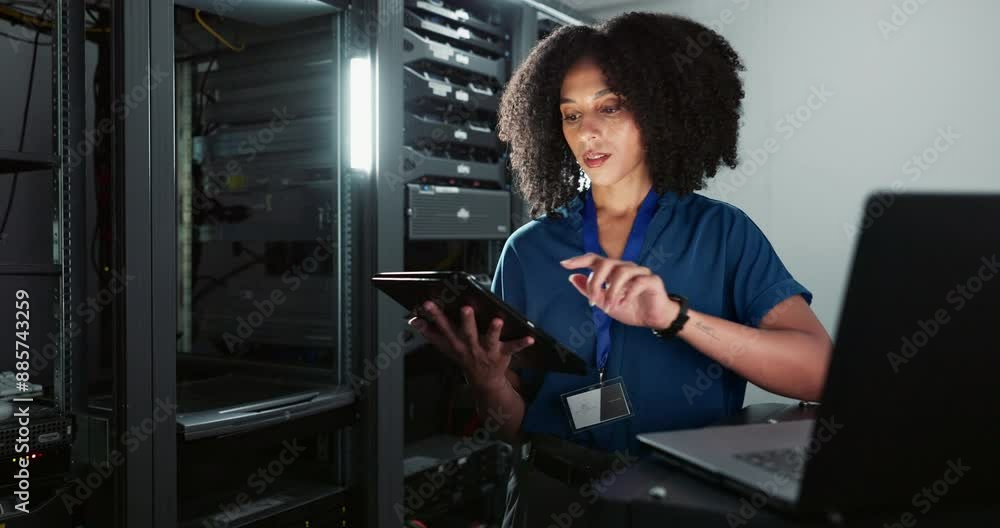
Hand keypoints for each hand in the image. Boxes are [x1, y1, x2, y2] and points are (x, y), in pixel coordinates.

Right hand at [407, 301, 534, 390]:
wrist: (483, 381)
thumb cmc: (464, 357)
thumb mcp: (445, 347)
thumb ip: (429, 333)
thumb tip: (412, 320)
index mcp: (455, 343)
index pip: (442, 327)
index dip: (434, 315)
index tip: (427, 303)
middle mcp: (470, 347)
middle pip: (466, 332)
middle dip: (466, 321)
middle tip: (466, 308)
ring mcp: (486, 351)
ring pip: (489, 339)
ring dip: (493, 331)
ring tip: (498, 320)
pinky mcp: (502, 354)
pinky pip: (513, 348)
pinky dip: (522, 343)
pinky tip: (531, 338)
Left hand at [561, 253, 678, 328]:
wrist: (653, 318)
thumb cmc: (630, 308)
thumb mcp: (604, 302)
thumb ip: (589, 290)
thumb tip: (572, 277)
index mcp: (613, 270)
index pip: (594, 259)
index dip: (579, 260)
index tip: (564, 264)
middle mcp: (625, 267)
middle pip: (606, 262)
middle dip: (596, 281)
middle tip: (592, 299)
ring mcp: (640, 271)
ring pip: (621, 272)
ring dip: (612, 291)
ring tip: (609, 307)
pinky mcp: (652, 280)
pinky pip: (638, 282)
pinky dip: (627, 294)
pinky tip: (623, 304)